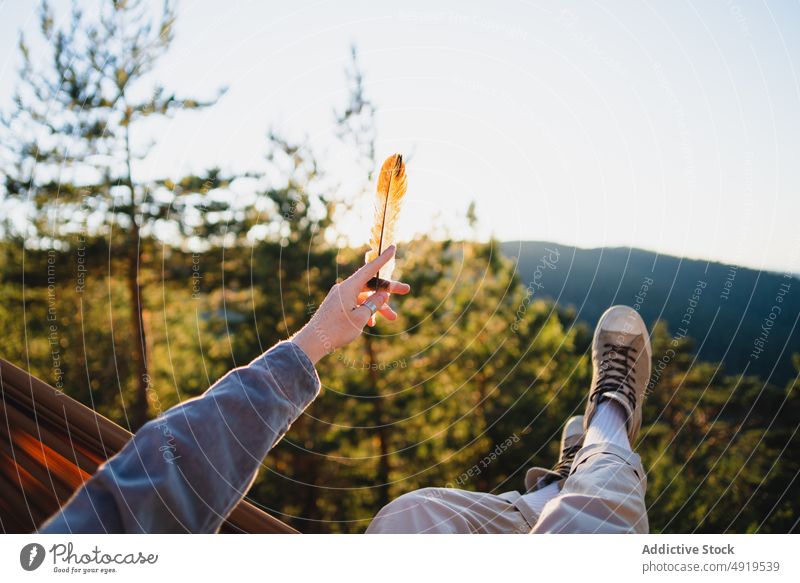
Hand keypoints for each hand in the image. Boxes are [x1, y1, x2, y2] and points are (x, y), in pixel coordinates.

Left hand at [291, 245, 410, 363]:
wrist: (313, 342)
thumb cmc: (337, 330)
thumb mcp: (361, 317)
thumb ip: (374, 304)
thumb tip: (383, 295)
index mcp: (349, 287)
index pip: (370, 268)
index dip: (383, 259)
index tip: (393, 247)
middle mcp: (344, 288)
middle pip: (371, 284)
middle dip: (388, 290)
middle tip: (407, 290)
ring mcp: (340, 297)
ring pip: (365, 296)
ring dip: (378, 306)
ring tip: (393, 318)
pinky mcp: (337, 305)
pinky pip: (356, 303)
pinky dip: (366, 310)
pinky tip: (372, 323)